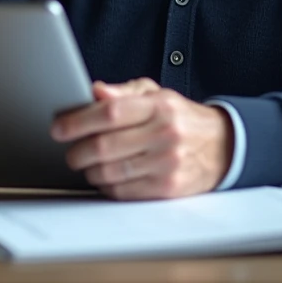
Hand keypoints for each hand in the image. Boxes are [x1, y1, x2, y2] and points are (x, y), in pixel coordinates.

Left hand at [50, 78, 232, 199]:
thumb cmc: (180, 118)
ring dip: (89, 171)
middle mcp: (164, 134)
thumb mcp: (157, 95)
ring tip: (87, 163)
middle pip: (104, 146)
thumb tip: (95, 91)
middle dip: (77, 151)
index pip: (110, 113)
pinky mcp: (168, 189)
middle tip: (71, 151)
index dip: (77, 121)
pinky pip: (122, 192)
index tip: (59, 127)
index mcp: (159, 106)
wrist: (222, 146)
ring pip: (109, 172)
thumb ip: (123, 93)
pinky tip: (106, 177)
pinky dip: (106, 186)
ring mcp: (167, 163)